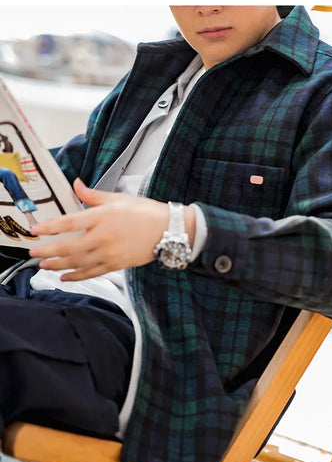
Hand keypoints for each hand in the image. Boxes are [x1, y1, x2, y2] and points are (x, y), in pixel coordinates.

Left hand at [29, 179, 194, 280]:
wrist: (168, 231)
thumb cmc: (145, 212)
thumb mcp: (118, 198)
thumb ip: (93, 195)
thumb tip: (76, 184)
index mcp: (102, 216)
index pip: (69, 223)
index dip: (49, 227)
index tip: (35, 230)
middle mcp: (103, 236)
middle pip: (69, 247)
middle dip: (48, 251)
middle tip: (33, 252)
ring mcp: (109, 253)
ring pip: (78, 262)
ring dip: (58, 265)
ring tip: (44, 265)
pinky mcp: (116, 264)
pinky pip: (92, 273)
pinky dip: (76, 276)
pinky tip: (65, 276)